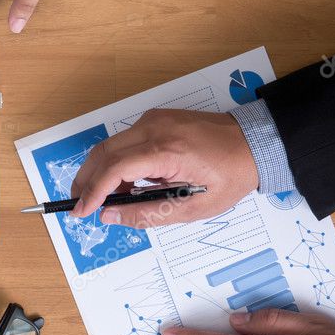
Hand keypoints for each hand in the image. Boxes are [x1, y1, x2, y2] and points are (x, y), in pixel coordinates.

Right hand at [69, 109, 258, 226]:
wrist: (255, 143)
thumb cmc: (231, 175)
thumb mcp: (193, 207)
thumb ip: (147, 213)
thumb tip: (111, 215)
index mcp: (166, 151)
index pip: (115, 169)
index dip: (93, 192)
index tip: (81, 210)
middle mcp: (154, 128)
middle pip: (103, 152)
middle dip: (86, 180)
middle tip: (79, 202)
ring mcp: (153, 120)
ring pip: (110, 145)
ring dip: (100, 171)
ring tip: (103, 196)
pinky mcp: (155, 119)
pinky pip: (124, 140)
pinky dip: (116, 161)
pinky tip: (123, 181)